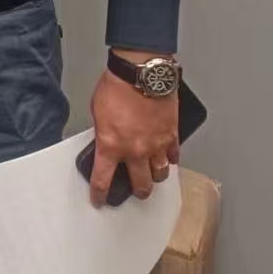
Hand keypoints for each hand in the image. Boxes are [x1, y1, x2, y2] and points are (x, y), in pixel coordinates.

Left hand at [87, 55, 180, 206]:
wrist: (140, 73)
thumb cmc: (117, 86)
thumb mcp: (97, 111)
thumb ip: (103, 131)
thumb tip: (107, 140)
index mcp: (111, 146)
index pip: (102, 180)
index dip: (99, 194)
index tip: (99, 200)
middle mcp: (135, 151)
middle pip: (140, 185)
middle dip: (138, 192)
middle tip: (136, 191)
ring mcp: (156, 145)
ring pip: (161, 174)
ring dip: (156, 176)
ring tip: (153, 175)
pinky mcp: (171, 134)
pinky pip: (174, 155)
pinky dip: (172, 158)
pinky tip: (169, 157)